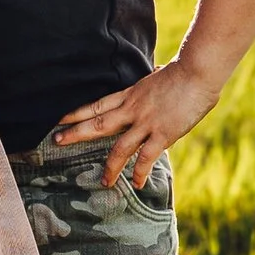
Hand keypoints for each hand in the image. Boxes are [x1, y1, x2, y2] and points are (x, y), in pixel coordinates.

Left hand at [47, 56, 219, 190]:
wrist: (197, 71)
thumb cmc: (183, 72)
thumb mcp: (158, 78)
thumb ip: (151, 85)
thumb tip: (155, 76)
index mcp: (130, 95)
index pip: (97, 105)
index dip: (76, 113)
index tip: (59, 119)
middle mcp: (133, 109)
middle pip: (98, 123)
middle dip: (76, 134)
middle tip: (56, 142)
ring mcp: (146, 122)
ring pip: (120, 147)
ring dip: (111, 166)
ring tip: (104, 182)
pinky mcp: (163, 133)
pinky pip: (147, 157)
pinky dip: (140, 171)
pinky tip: (137, 183)